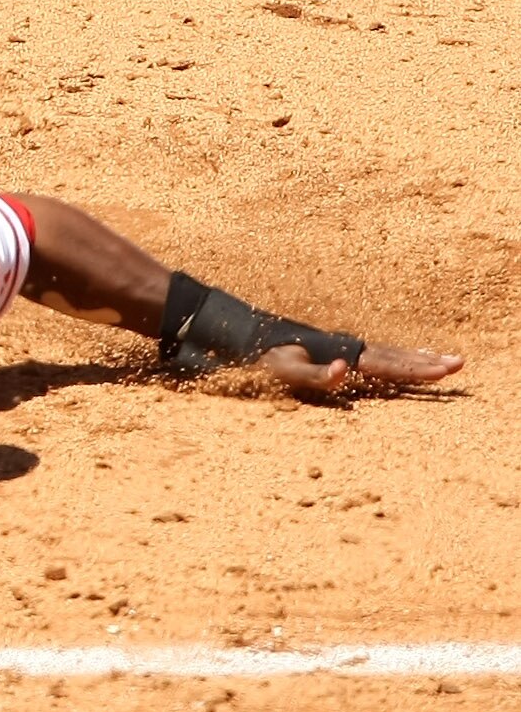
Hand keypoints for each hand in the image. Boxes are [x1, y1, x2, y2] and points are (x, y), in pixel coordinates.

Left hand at [258, 340, 461, 396]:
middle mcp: (350, 349)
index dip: (415, 369)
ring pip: (390, 353)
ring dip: (417, 357)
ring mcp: (346, 348)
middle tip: (460, 363)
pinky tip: (404, 359)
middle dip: (427, 361)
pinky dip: (397, 357)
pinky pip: (377, 355)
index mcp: (344, 354)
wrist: (250, 337)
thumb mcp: (287, 370)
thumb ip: (315, 374)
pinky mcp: (340, 351)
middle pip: (396, 356)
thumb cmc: (268, 358)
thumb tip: (345, 369)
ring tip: (444, 359)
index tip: (443, 371)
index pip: (388, 365)